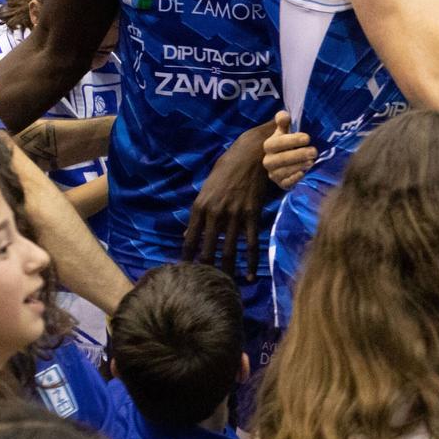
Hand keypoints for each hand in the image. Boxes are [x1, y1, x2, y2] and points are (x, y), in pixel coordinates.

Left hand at [182, 121, 276, 278]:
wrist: (250, 154)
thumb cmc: (226, 169)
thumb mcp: (206, 189)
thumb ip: (198, 213)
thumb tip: (190, 235)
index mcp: (200, 206)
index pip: (190, 238)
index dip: (187, 257)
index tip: (185, 271)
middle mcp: (215, 212)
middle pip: (209, 248)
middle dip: (206, 268)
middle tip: (205, 284)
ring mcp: (235, 215)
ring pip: (230, 249)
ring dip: (228, 269)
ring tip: (226, 284)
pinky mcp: (253, 215)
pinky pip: (251, 243)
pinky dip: (251, 262)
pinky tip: (251, 276)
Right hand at [261, 111, 315, 190]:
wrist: (285, 164)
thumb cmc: (287, 144)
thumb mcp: (284, 132)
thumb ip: (283, 122)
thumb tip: (284, 114)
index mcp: (269, 145)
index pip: (277, 143)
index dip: (292, 140)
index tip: (307, 138)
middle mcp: (268, 160)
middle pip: (281, 158)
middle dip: (298, 154)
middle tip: (314, 151)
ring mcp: (273, 173)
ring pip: (284, 171)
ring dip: (298, 166)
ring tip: (311, 162)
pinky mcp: (280, 184)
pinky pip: (286, 183)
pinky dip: (294, 178)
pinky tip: (303, 173)